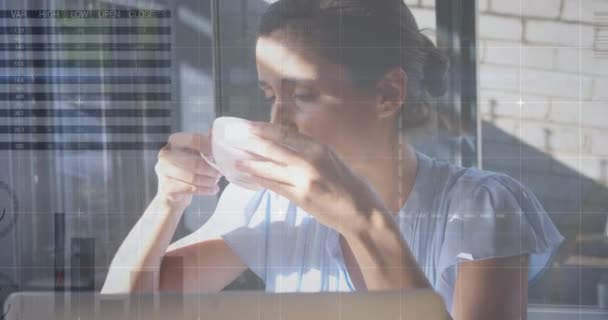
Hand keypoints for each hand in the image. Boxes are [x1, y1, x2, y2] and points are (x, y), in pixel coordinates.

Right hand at [155, 132, 222, 207]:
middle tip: (220, 173)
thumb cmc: (186, 169)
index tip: (221, 154)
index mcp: (174, 142)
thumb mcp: (195, 153)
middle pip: (194, 162)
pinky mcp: (166, 188)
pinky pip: (190, 189)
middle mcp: (165, 155)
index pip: (193, 139)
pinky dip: (205, 190)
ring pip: (192, 177)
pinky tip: (212, 189)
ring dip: (209, 181)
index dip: (209, 147)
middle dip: (211, 169)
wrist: (172, 192)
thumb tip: (215, 132)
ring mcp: (163, 172)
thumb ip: (205, 143)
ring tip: (216, 181)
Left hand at [234, 122, 387, 233]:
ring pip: (270, 167)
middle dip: (251, 141)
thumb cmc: (348, 184)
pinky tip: (247, 176)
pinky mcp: (301, 197)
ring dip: (249, 162)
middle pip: (273, 147)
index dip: (263, 129)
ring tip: (233, 157)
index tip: (247, 125)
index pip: (285, 134)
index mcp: (319, 148)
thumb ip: (310, 152)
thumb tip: (286, 144)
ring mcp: (305, 180)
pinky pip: (274, 186)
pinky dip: (259, 180)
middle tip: (232, 136)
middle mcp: (311, 160)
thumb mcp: (331, 159)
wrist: (362, 211)